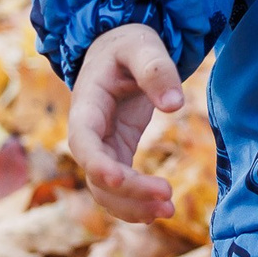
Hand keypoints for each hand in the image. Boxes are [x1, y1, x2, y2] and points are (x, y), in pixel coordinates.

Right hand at [67, 23, 183, 222]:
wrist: (119, 49)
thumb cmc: (127, 44)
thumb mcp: (141, 46)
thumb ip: (156, 69)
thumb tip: (174, 105)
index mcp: (87, 102)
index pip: (83, 140)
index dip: (97, 163)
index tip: (118, 178)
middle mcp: (89, 131)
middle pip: (96, 173)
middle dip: (127, 193)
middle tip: (166, 198)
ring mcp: (102, 145)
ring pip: (105, 188)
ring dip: (132, 206)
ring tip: (168, 211)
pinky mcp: (118, 151)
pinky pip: (120, 186)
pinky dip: (135, 202)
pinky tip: (159, 210)